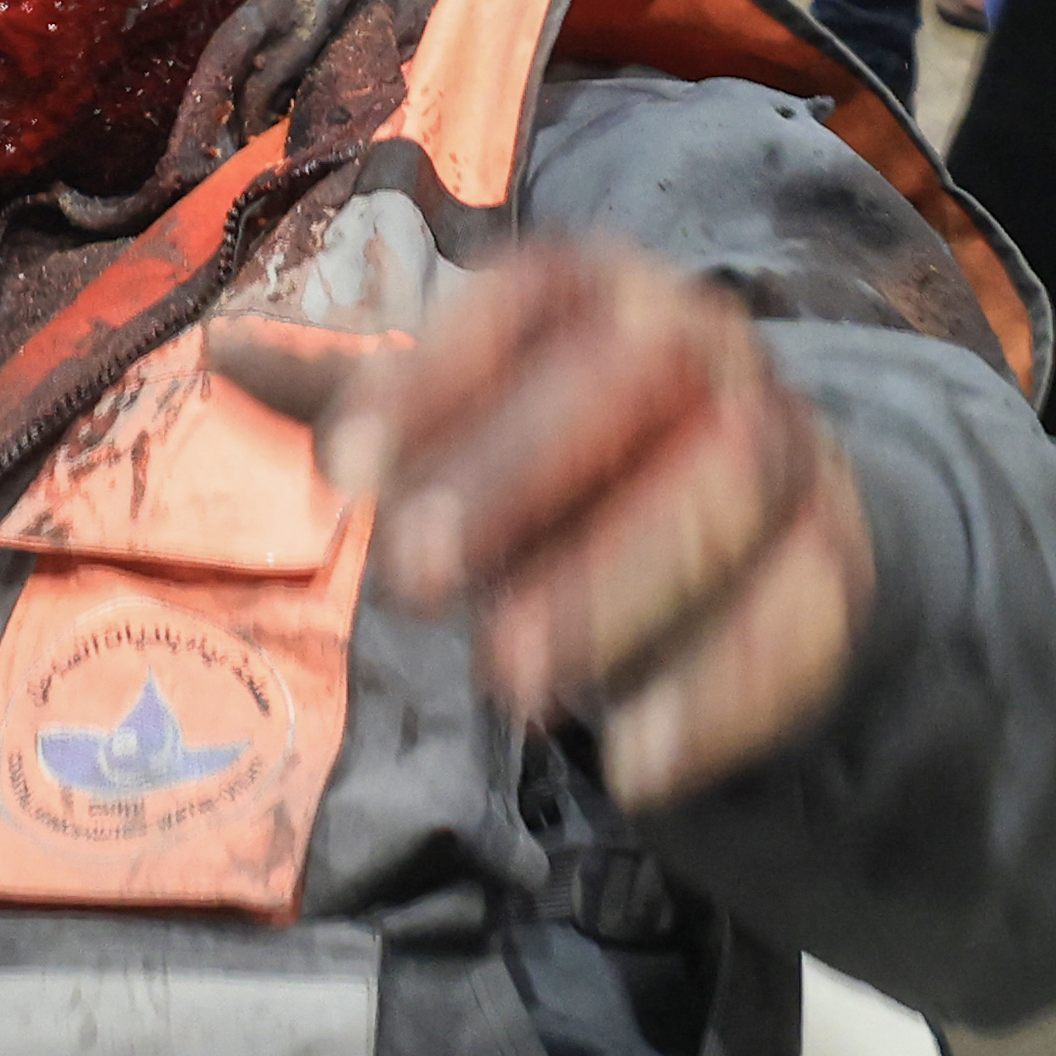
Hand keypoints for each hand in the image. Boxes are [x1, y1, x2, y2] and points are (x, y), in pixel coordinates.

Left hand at [213, 244, 876, 806]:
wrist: (757, 507)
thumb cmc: (565, 443)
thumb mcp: (463, 406)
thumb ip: (353, 387)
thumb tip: (219, 349)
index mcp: (594, 289)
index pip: (520, 301)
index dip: (434, 380)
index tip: (344, 473)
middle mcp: (702, 345)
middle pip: (630, 384)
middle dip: (520, 477)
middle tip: (414, 582)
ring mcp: (785, 447)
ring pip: (726, 493)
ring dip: (617, 588)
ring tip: (511, 684)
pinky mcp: (836, 561)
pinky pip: (804, 617)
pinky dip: (723, 696)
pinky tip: (636, 766)